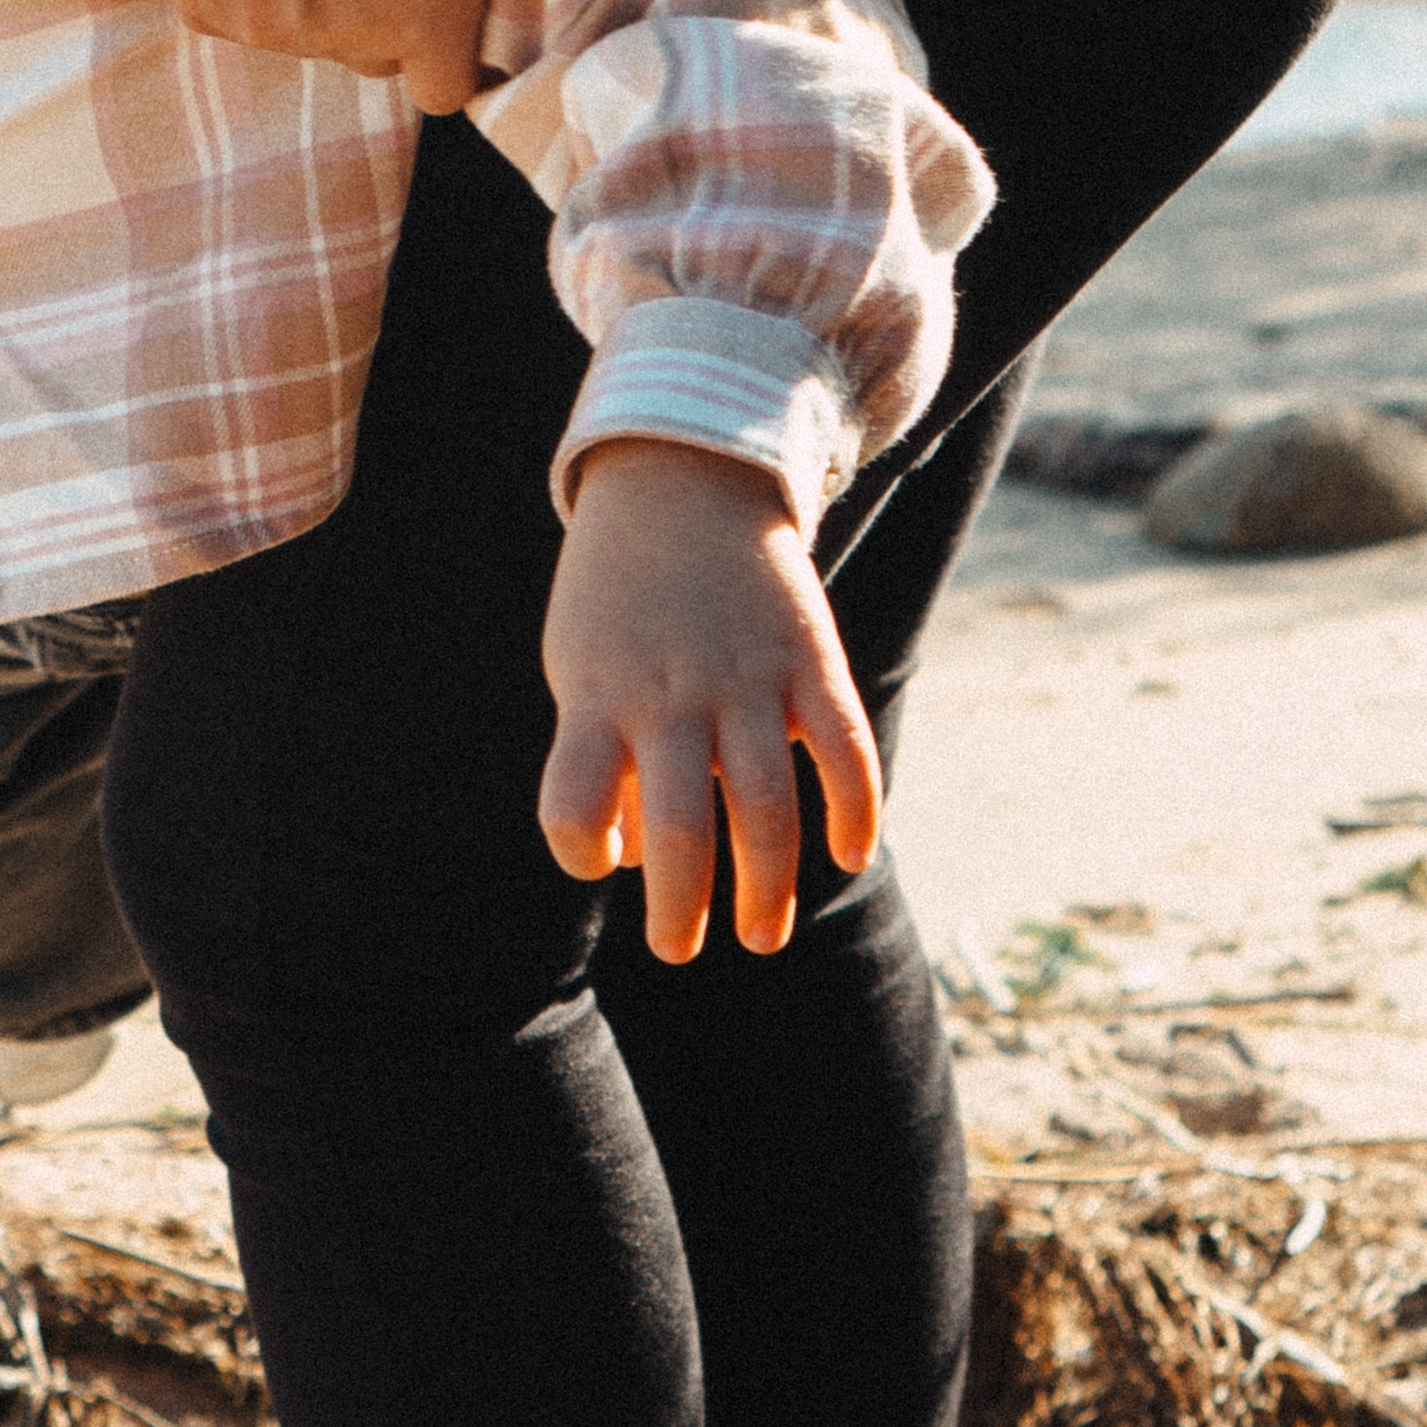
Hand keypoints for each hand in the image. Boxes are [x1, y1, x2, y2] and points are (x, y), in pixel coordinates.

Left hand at [538, 437, 882, 959]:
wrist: (681, 477)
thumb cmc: (618, 597)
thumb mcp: (580, 665)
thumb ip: (604, 758)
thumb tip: (645, 859)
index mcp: (598, 699)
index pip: (571, 805)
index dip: (579, 849)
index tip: (598, 862)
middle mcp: (670, 696)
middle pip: (682, 830)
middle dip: (683, 908)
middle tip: (680, 949)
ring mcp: (746, 678)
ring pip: (767, 806)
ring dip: (769, 884)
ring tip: (762, 934)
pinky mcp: (810, 658)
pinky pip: (844, 747)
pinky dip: (854, 808)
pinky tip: (849, 852)